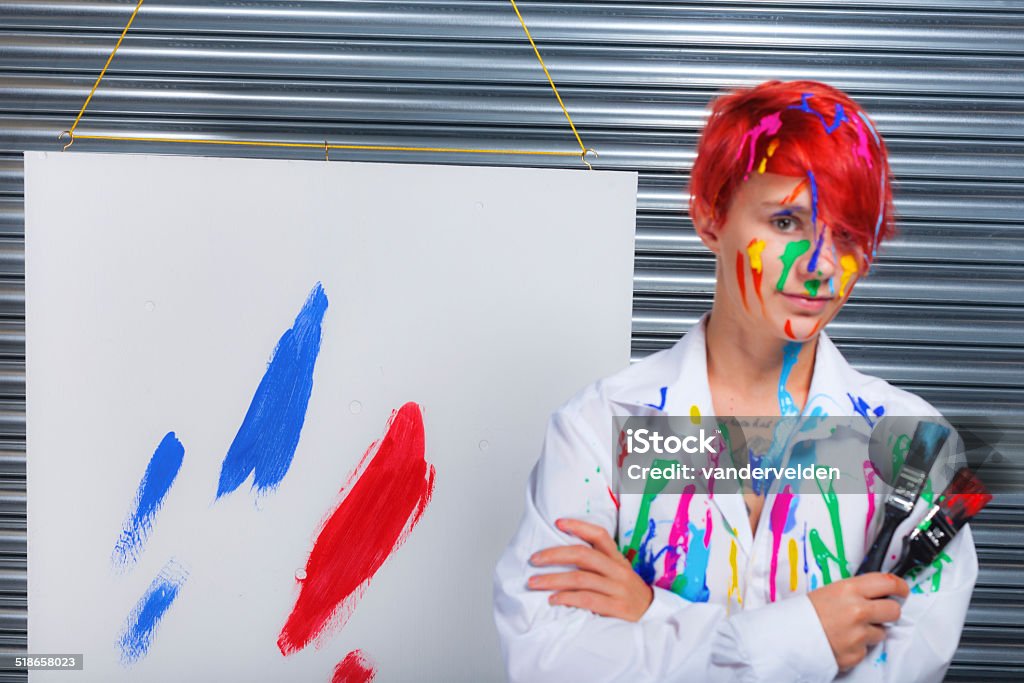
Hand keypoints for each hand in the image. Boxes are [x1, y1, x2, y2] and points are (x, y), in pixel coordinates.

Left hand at [527, 517, 652, 621]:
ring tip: (534, 583)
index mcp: (617, 558)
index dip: (579, 526)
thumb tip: (562, 552)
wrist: (652, 614)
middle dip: (554, 555)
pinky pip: (586, 599)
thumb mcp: (618, 571)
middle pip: (583, 555)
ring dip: (553, 580)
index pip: (599, 535)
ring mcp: (618, 588)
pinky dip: (566, 598)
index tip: (557, 522)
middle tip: (534, 559)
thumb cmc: (627, 591)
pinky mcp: (616, 607)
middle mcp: (618, 570)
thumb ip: (598, 561)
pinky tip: (553, 599)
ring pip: (580, 578)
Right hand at [807, 572, 908, 670]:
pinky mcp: (856, 653)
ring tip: (850, 628)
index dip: (901, 586)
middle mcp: (857, 610)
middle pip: (894, 610)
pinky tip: (844, 640)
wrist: (789, 636)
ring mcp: (858, 634)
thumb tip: (880, 592)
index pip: (888, 583)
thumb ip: (857, 590)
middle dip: (889, 611)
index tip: (902, 590)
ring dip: (871, 631)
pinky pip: (867, 648)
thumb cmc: (807, 612)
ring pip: (882, 632)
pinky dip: (859, 646)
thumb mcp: (831, 591)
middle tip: (878, 612)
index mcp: (850, 589)